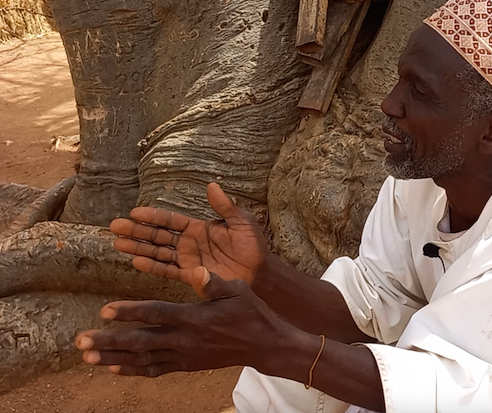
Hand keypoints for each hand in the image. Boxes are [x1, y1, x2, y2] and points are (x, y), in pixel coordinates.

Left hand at [74, 268, 291, 376]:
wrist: (264, 345)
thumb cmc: (251, 312)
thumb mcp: (238, 290)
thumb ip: (214, 282)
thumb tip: (197, 268)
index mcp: (195, 318)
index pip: (157, 313)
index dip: (130, 311)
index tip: (105, 309)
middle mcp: (185, 340)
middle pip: (141, 341)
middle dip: (109, 340)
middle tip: (81, 341)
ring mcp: (184, 355)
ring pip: (142, 358)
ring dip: (113, 357)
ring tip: (87, 356)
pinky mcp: (186, 365)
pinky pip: (154, 369)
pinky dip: (132, 369)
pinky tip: (112, 367)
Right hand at [110, 182, 267, 290]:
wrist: (260, 272)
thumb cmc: (253, 245)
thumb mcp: (241, 222)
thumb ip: (225, 207)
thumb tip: (212, 185)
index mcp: (198, 227)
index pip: (170, 220)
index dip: (153, 216)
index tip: (134, 212)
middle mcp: (188, 242)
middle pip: (157, 235)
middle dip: (137, 231)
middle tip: (115, 226)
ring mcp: (187, 259)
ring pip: (157, 252)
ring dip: (138, 248)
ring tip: (118, 243)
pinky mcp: (190, 276)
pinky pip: (168, 271)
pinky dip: (153, 267)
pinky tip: (136, 261)